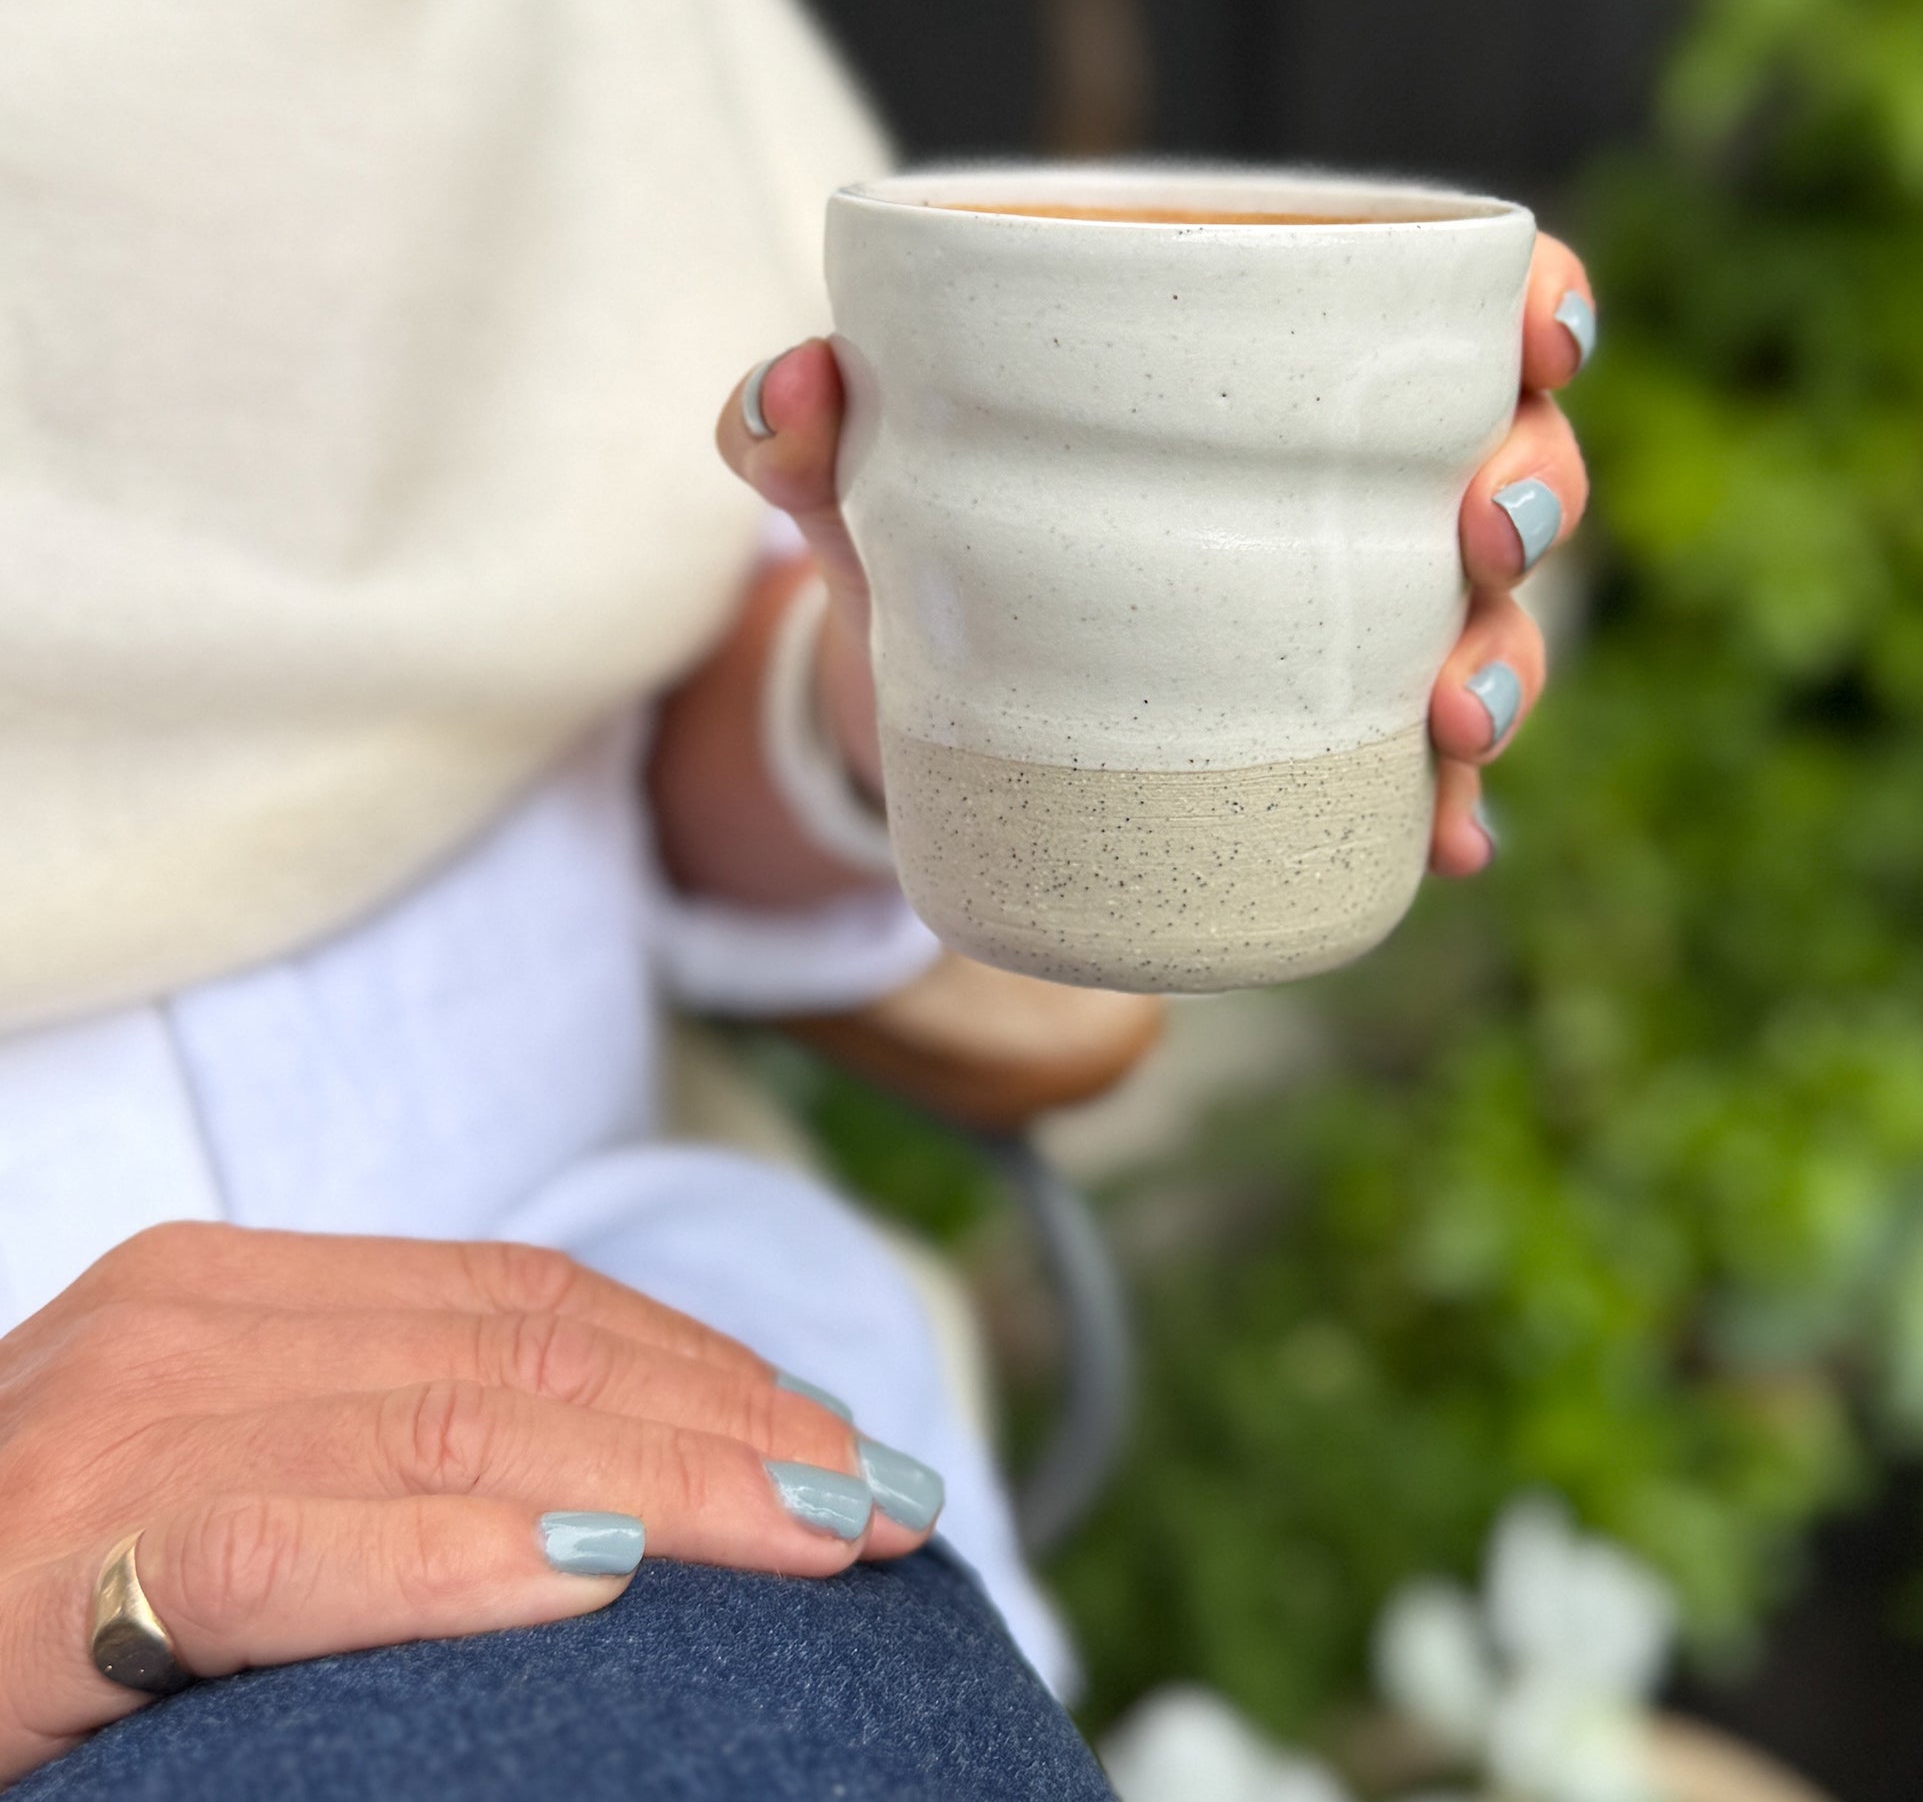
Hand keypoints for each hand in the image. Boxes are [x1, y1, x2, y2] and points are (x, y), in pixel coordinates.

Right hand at [0, 1224, 935, 1782]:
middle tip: (878, 1497)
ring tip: (814, 1531)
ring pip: (453, 1426)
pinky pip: (290, 1542)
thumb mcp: (225, 1479)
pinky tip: (594, 1581)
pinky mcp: (55, 1555)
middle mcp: (189, 1322)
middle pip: (525, 1354)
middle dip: (729, 1424)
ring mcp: (121, 1424)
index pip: (527, 1304)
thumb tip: (611, 1504)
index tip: (838, 1438)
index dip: (705, 1367)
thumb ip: (381, 1455)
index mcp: (237, 1292)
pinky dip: (452, 1557)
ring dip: (666, 1481)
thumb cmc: (39, 1592)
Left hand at [717, 233, 1591, 876]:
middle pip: (1506, 468)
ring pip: (1491, 628)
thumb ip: (807, 431)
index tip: (1541, 333)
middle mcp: (1342, 504)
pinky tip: (1449, 847)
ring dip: (1508, 668)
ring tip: (1453, 723)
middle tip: (1484, 539)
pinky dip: (1444, 811)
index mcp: (1270, 387)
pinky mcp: (1319, 756)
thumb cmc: (922, 552)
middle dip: (1534, 495)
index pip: (1445, 318)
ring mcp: (1344, 637)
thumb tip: (789, 393)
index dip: (1534, 308)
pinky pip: (1415, 780)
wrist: (908, 719)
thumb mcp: (866, 493)